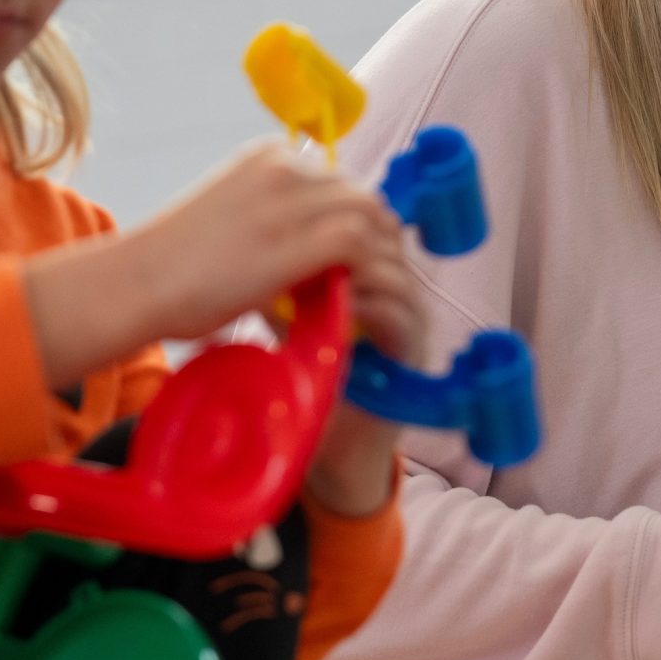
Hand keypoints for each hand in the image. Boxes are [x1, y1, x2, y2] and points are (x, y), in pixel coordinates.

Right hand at [24, 143, 403, 389]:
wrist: (135, 283)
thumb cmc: (174, 264)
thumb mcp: (232, 219)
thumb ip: (274, 218)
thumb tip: (316, 246)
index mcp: (267, 158)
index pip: (343, 181)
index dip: (362, 220)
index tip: (363, 257)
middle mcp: (282, 168)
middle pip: (364, 194)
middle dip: (380, 237)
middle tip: (376, 281)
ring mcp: (287, 201)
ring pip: (369, 215)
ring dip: (379, 257)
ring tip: (369, 295)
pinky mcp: (290, 240)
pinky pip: (358, 243)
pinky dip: (367, 272)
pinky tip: (355, 300)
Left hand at [302, 226, 426, 514]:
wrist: (332, 444)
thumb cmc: (312, 379)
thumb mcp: (291, 321)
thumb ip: (284, 287)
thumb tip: (248, 245)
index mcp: (369, 277)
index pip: (363, 226)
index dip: (338, 217)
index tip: (298, 215)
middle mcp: (396, 293)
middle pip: (385, 240)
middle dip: (349, 234)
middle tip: (310, 230)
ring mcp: (409, 321)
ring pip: (397, 273)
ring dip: (360, 265)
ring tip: (323, 264)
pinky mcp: (413, 354)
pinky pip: (402, 316)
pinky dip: (371, 304)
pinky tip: (341, 302)